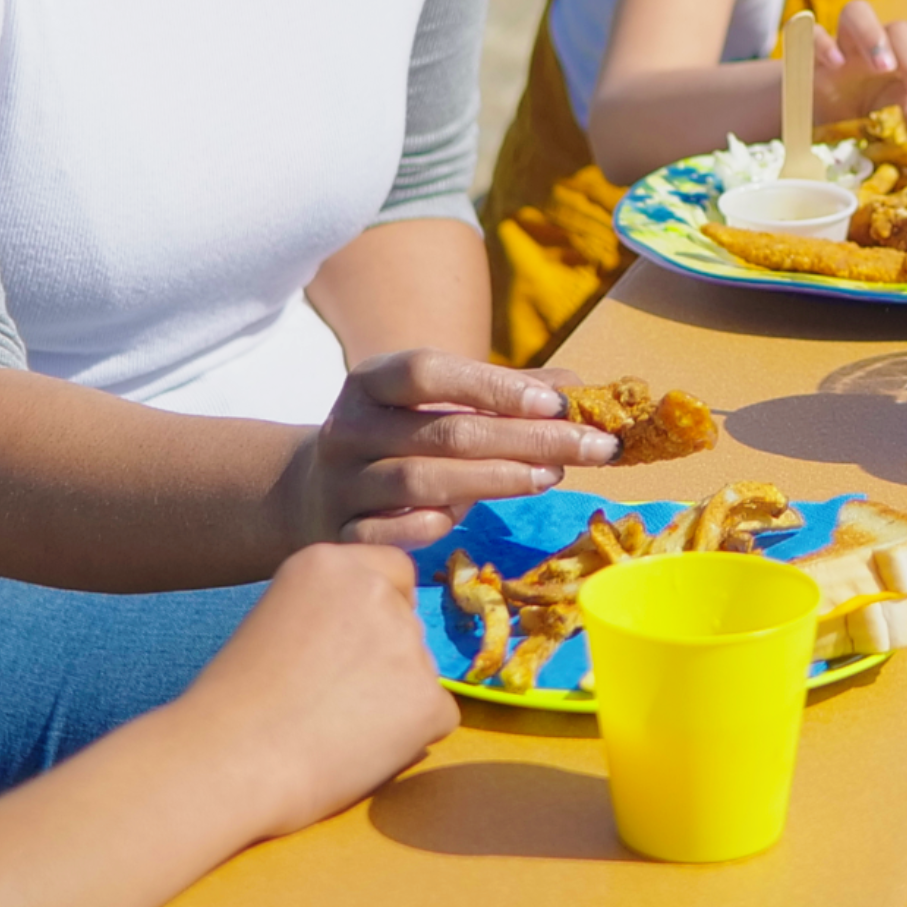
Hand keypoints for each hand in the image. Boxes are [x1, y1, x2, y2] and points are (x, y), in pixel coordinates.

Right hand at [157, 543, 461, 837]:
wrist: (228, 762)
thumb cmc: (234, 706)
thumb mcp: (275, 622)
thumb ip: (329, 613)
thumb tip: (373, 639)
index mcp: (329, 563)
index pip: (394, 572)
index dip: (376, 612)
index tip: (346, 647)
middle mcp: (375, 591)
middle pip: (408, 623)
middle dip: (384, 658)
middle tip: (331, 698)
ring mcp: (408, 644)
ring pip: (422, 672)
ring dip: (394, 699)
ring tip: (332, 728)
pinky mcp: (429, 699)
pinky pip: (436, 717)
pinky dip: (409, 738)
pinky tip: (355, 750)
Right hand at [290, 346, 614, 552]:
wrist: (313, 492)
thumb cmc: (399, 441)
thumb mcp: (437, 405)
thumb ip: (503, 394)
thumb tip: (582, 390)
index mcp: (371, 382)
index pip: (428, 372)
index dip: (494, 386)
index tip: (557, 403)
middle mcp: (348, 428)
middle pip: (445, 432)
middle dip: (528, 439)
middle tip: (593, 447)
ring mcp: (341, 484)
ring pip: (423, 482)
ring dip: (496, 480)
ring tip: (551, 477)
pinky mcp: (340, 534)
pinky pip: (391, 534)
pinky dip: (432, 526)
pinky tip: (468, 520)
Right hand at [813, 0, 906, 128]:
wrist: (821, 128)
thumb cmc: (868, 120)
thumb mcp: (901, 125)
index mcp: (905, 57)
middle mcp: (877, 43)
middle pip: (900, 30)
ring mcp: (842, 43)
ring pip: (857, 12)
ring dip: (873, 35)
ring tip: (884, 66)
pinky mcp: (810, 53)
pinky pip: (812, 32)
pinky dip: (824, 43)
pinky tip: (836, 64)